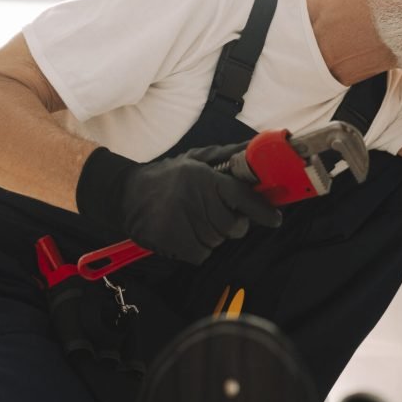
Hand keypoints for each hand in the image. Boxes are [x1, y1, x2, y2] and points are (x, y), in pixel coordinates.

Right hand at [77, 144, 281, 263]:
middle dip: (232, 224)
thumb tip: (257, 147)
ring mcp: (181, 220)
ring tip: (195, 220)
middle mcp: (194, 198)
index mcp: (204, 177)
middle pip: (233, 226)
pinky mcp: (170, 240)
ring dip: (212, 236)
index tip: (275, 219)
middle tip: (217, 215)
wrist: (127, 193)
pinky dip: (197, 249)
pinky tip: (186, 233)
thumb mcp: (197, 159)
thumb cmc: (169, 177)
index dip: (261, 210)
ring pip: (217, 241)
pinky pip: (201, 255)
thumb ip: (229, 156)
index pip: (241, 197)